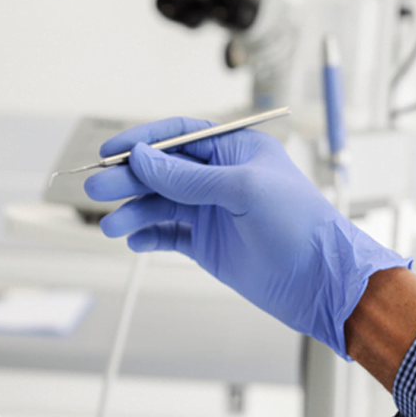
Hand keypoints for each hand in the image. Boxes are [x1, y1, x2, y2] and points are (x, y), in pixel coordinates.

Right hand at [83, 117, 409, 357]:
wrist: (319, 281)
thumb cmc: (298, 224)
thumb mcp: (241, 189)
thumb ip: (186, 176)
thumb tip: (141, 157)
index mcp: (235, 151)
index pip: (179, 135)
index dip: (142, 141)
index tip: (109, 150)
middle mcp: (220, 178)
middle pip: (161, 170)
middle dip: (127, 179)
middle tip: (96, 188)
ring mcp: (211, 211)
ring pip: (159, 204)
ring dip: (133, 212)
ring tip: (111, 227)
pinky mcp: (206, 243)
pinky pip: (167, 234)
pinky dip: (148, 236)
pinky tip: (134, 241)